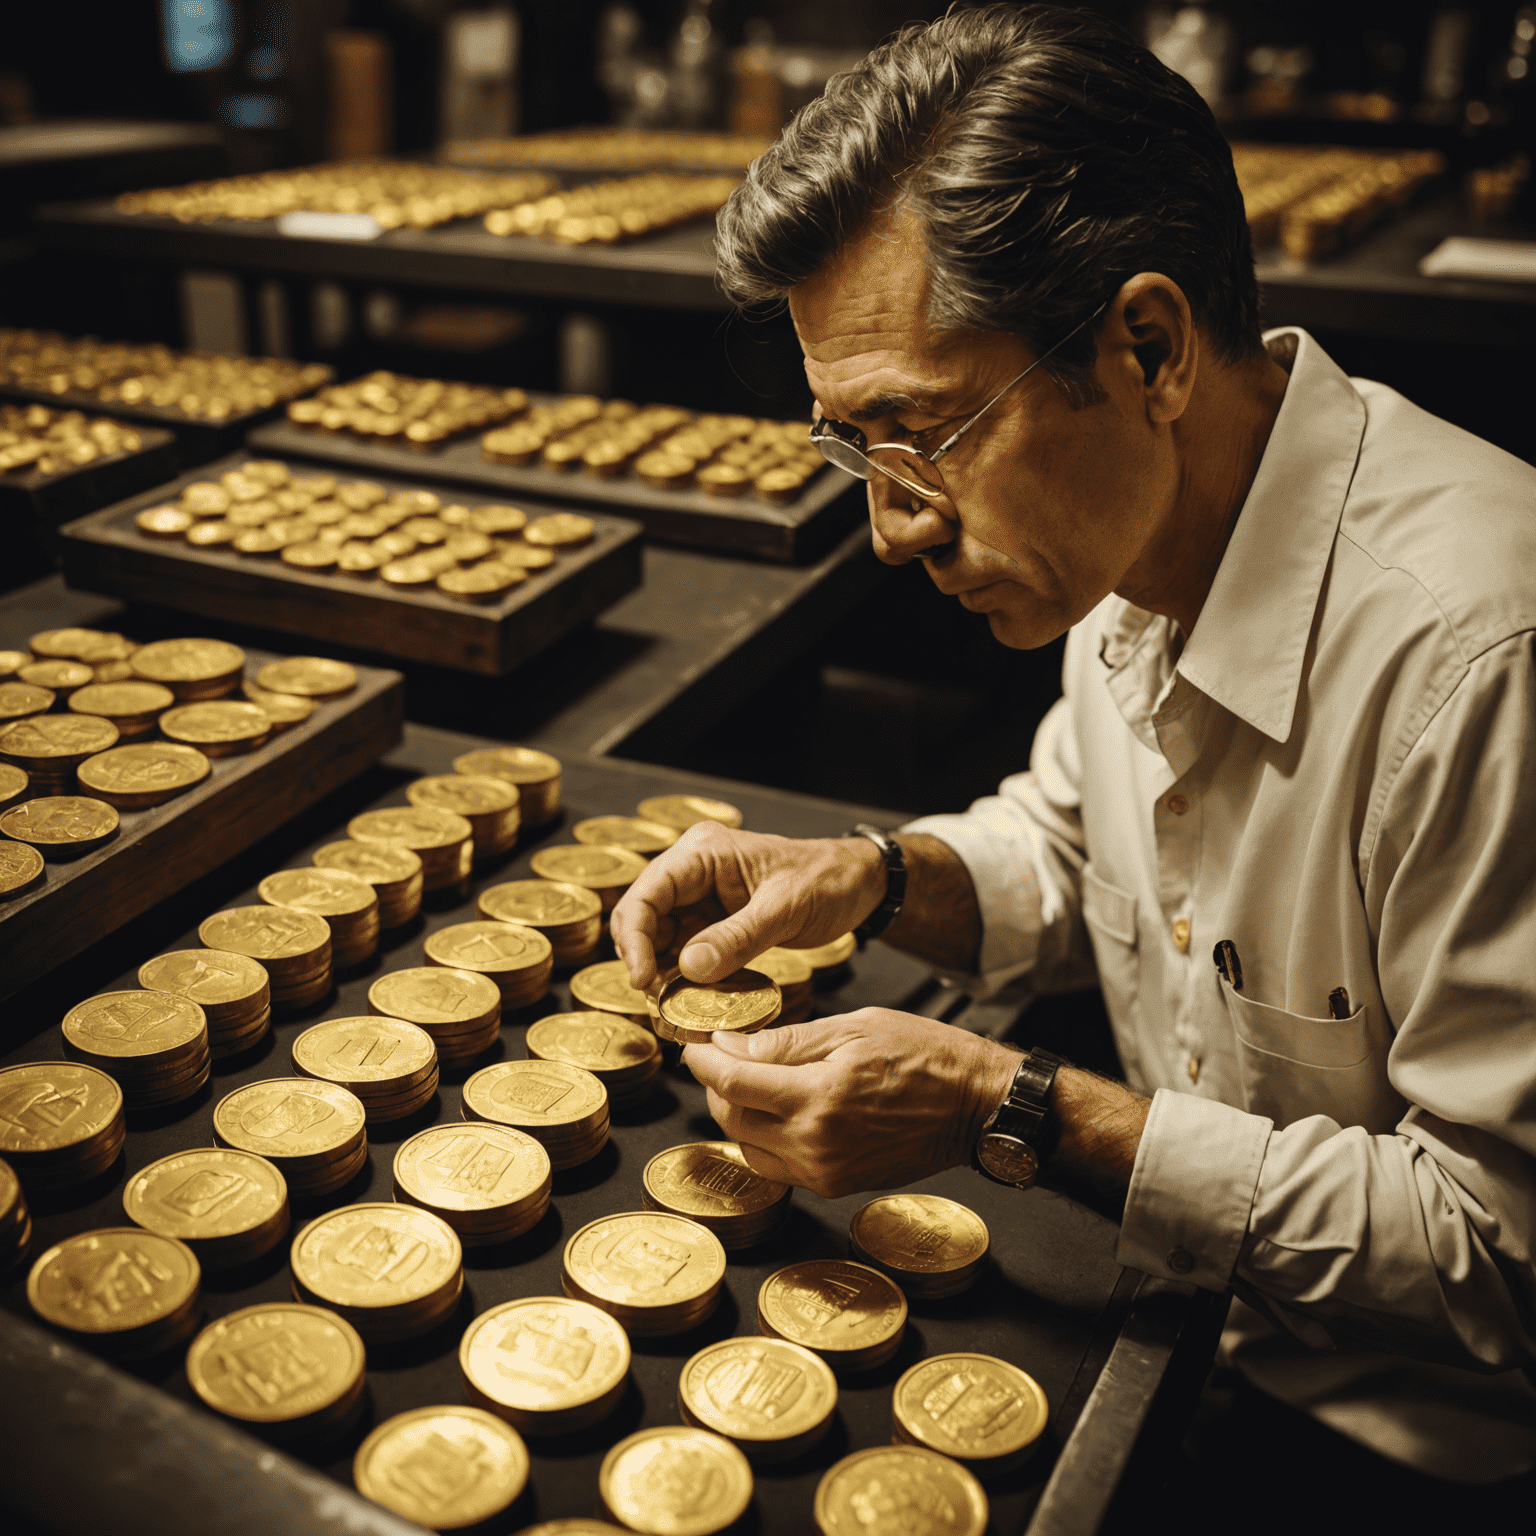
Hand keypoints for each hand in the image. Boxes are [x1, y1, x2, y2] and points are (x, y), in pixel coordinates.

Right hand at [611, 825, 886, 989]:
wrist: (858, 884)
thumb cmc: (828, 880)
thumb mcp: (786, 908)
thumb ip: (738, 937)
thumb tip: (688, 968)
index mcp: (703, 852)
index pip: (646, 893)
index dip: (635, 938)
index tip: (643, 980)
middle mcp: (693, 871)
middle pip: (643, 918)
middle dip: (644, 960)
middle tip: (656, 1003)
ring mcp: (701, 897)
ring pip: (660, 939)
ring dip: (661, 974)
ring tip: (671, 1010)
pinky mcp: (714, 922)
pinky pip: (686, 952)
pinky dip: (683, 978)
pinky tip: (690, 1002)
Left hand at [682, 1009, 1018, 1197]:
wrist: (975, 1105)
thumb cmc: (926, 1055)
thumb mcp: (854, 1027)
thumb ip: (789, 1041)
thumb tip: (735, 1046)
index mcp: (820, 1096)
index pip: (733, 1084)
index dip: (704, 1061)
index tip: (696, 1044)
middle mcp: (817, 1143)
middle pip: (733, 1119)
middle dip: (716, 1086)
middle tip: (720, 1056)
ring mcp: (826, 1171)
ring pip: (749, 1148)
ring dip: (737, 1114)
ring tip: (748, 1081)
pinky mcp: (836, 1184)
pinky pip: (778, 1166)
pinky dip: (764, 1138)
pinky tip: (776, 1110)